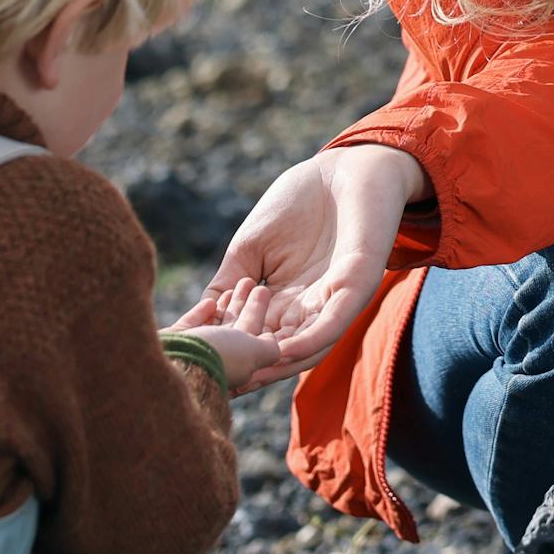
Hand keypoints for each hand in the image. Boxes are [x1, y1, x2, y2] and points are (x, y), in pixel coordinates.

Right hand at [172, 144, 421, 385]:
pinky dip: (308, 339)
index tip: (195, 370)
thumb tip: (196, 319)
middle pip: (278, 352)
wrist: (344, 167)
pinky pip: (333, 321)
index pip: (254, 339)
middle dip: (250, 369)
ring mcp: (336, 300)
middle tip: (216, 387)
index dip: (228, 353)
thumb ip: (227, 284)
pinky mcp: (358, 284)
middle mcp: (311, 310)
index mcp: (285, 303)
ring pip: (307, 346)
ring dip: (277, 364)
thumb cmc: (298, 202)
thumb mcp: (250, 250)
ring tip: (247, 379)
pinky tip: (283, 350)